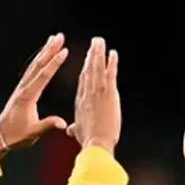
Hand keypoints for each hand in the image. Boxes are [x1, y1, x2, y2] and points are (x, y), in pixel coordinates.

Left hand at [0, 34, 70, 157]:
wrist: (0, 135)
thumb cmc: (16, 135)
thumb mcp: (33, 133)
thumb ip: (47, 125)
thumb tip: (62, 123)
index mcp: (28, 96)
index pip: (43, 76)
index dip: (54, 63)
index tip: (64, 51)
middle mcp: (24, 88)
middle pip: (38, 65)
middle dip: (49, 49)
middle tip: (59, 36)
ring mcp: (22, 87)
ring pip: (35, 65)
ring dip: (45, 51)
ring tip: (54, 39)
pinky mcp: (22, 89)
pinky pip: (32, 71)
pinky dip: (40, 60)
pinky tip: (45, 55)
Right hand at [68, 38, 120, 153]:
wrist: (96, 143)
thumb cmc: (88, 140)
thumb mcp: (79, 133)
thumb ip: (75, 129)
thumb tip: (70, 130)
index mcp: (80, 102)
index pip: (83, 81)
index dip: (85, 69)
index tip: (87, 59)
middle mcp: (87, 93)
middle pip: (88, 70)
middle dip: (91, 56)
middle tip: (93, 44)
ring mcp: (98, 91)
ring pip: (97, 68)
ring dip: (99, 53)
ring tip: (100, 42)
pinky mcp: (108, 93)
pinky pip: (110, 73)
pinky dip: (112, 62)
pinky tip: (113, 53)